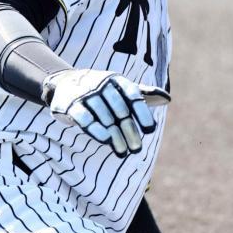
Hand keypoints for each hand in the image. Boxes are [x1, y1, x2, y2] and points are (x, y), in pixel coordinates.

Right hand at [43, 69, 169, 157]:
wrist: (65, 84)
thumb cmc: (100, 89)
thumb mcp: (121, 89)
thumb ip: (143, 94)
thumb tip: (168, 99)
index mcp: (117, 80)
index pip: (133, 96)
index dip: (142, 113)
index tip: (150, 130)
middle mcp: (101, 84)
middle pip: (120, 110)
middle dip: (130, 131)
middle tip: (137, 149)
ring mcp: (85, 94)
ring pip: (104, 117)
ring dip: (115, 136)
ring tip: (123, 152)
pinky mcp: (70, 105)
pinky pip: (85, 118)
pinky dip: (96, 129)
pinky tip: (106, 141)